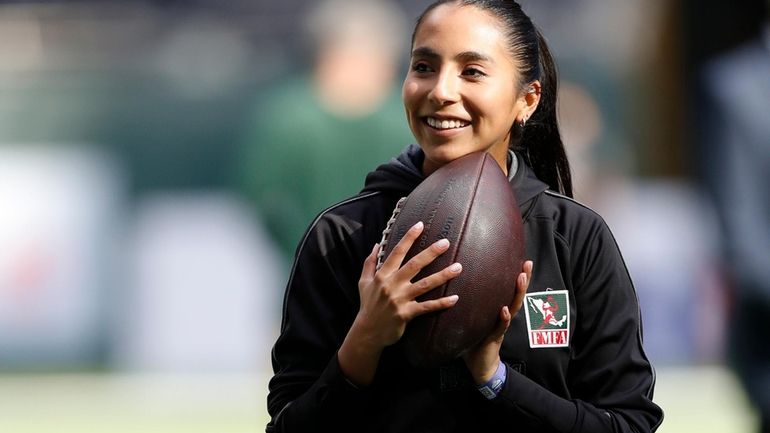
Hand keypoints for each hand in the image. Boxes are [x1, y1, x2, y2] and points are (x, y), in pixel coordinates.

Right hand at [339, 221, 462, 385]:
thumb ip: (369, 262)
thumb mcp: (363, 282)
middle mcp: (392, 285)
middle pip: (415, 265)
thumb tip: (377, 244)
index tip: (420, 225)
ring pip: (425, 284)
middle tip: (446, 242)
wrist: (367, 332)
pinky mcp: (406, 314)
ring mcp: (400, 300)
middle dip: (431, 252)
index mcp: (382, 275)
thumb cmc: (368, 305)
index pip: (397, 252)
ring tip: (459, 267)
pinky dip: (442, 303)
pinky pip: (427, 307)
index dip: (409, 238)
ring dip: (443, 275)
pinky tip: (455, 298)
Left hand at [463, 260, 532, 384]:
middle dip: (523, 279)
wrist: (480, 365)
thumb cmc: (475, 340)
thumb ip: (470, 304)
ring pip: (513, 307)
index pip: (509, 290)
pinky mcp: (495, 338)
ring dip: (517, 293)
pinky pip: (500, 327)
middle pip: (516, 294)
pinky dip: (503, 318)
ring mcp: (501, 326)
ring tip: (521, 278)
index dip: (516, 276)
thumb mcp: (473, 318)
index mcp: (498, 310)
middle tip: (528, 264)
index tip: (522, 259)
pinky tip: (505, 310)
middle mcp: (503, 316)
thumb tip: (454, 284)